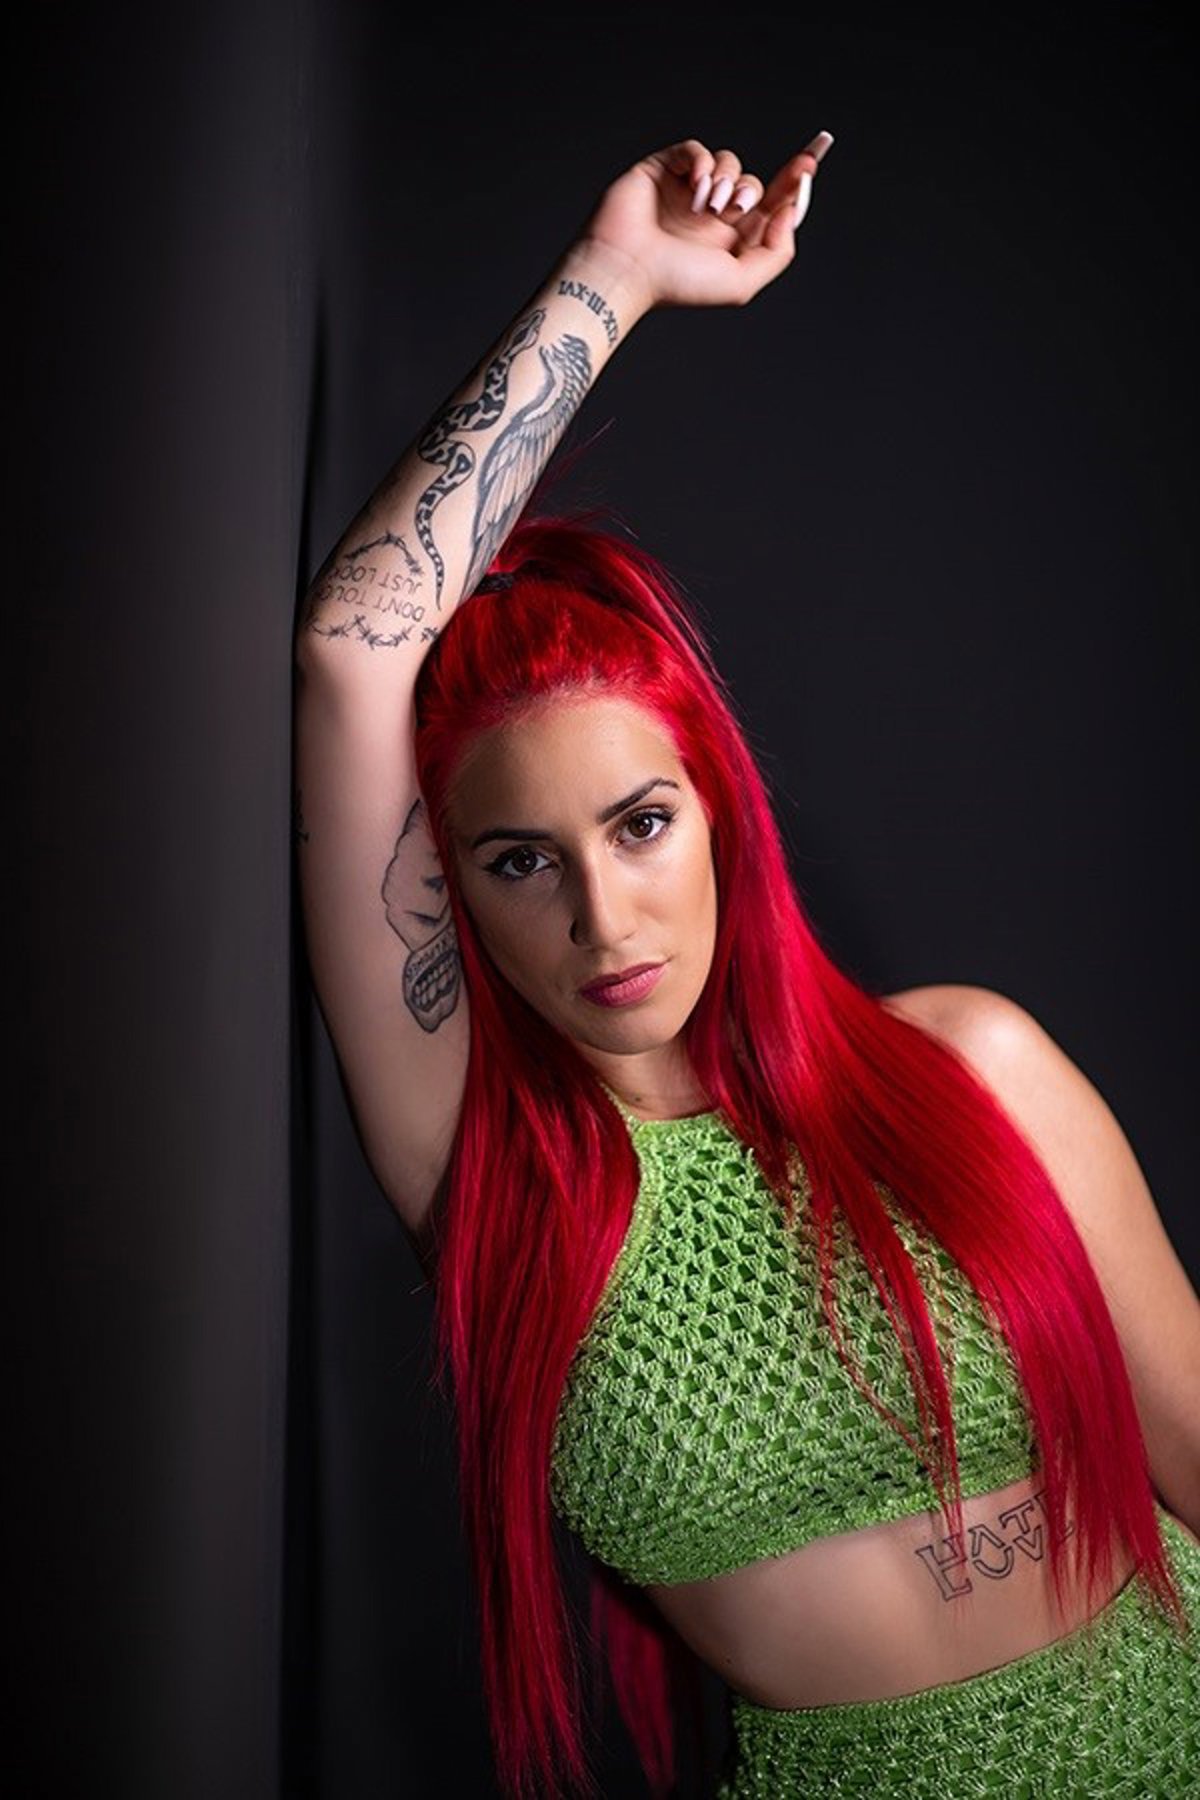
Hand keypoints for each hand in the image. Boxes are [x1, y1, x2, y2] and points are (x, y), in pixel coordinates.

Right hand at [578, 133, 833, 311]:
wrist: (627, 270)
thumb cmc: (676, 283)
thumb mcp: (740, 283)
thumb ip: (776, 253)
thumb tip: (789, 212)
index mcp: (733, 240)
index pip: (772, 204)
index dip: (794, 182)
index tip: (811, 161)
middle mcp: (714, 213)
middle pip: (754, 181)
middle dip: (754, 190)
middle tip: (737, 208)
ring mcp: (690, 190)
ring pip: (728, 162)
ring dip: (725, 181)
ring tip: (707, 208)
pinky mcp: (665, 169)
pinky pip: (696, 149)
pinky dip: (702, 164)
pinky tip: (694, 189)